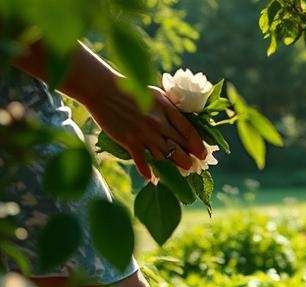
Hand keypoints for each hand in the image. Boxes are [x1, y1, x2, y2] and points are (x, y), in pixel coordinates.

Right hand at [86, 82, 205, 180]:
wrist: (101, 89)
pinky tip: (153, 179)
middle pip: (181, 148)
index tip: (203, 154)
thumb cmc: (130, 89)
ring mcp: (144, 134)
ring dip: (175, 168)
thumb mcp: (156, 95)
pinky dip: (149, 172)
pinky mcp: (130, 141)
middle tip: (195, 167)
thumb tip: (185, 124)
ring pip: (166, 158)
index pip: (189, 132)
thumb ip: (170, 109)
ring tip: (181, 173)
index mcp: (167, 109)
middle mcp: (158, 124)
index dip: (199, 146)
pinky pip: (143, 162)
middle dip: (190, 160)